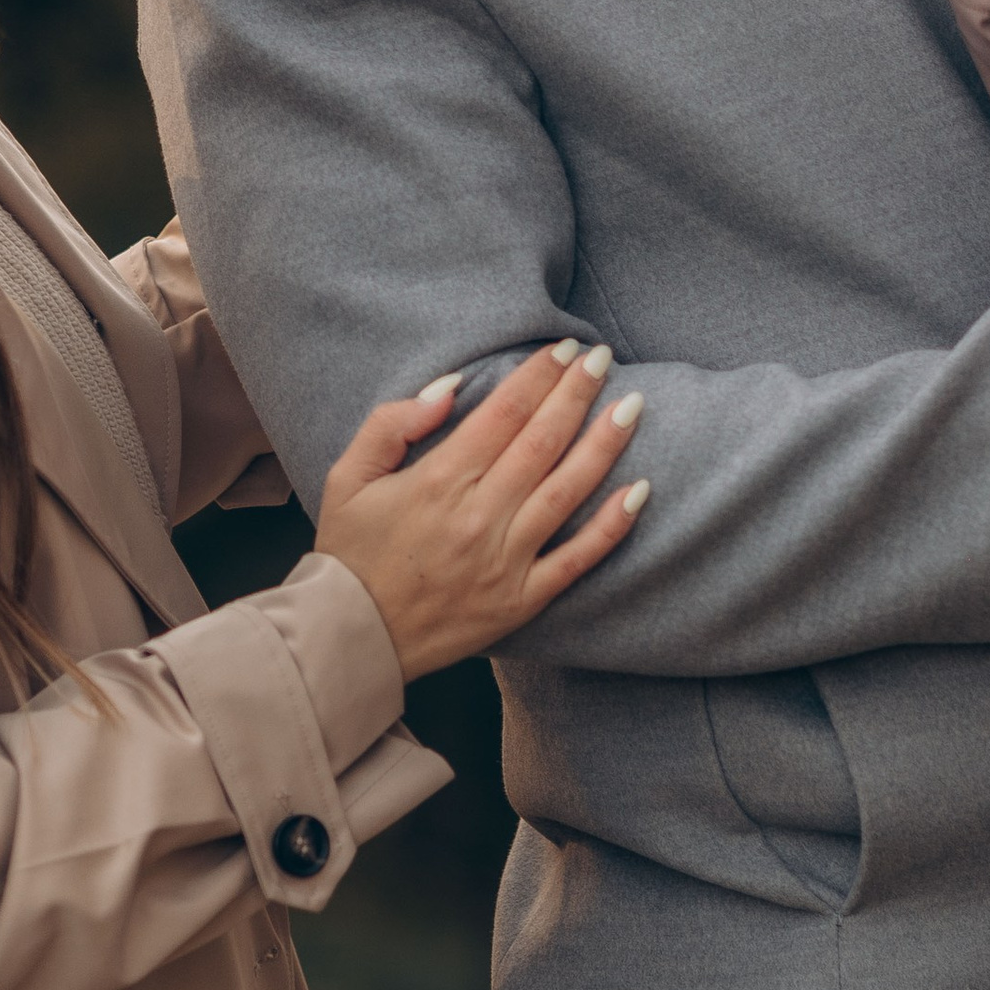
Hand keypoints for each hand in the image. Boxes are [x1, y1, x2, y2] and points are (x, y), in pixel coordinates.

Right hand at [314, 342, 646, 680]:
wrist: (353, 640)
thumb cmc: (350, 553)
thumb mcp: (348, 477)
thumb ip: (392, 424)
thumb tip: (451, 388)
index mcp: (439, 481)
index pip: (504, 413)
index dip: (539, 376)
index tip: (564, 350)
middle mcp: (479, 516)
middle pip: (542, 441)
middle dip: (577, 393)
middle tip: (601, 358)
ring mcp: (506, 560)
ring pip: (568, 491)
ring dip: (604, 445)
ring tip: (632, 407)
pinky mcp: (523, 599)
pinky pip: (578, 558)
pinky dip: (613, 526)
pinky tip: (640, 491)